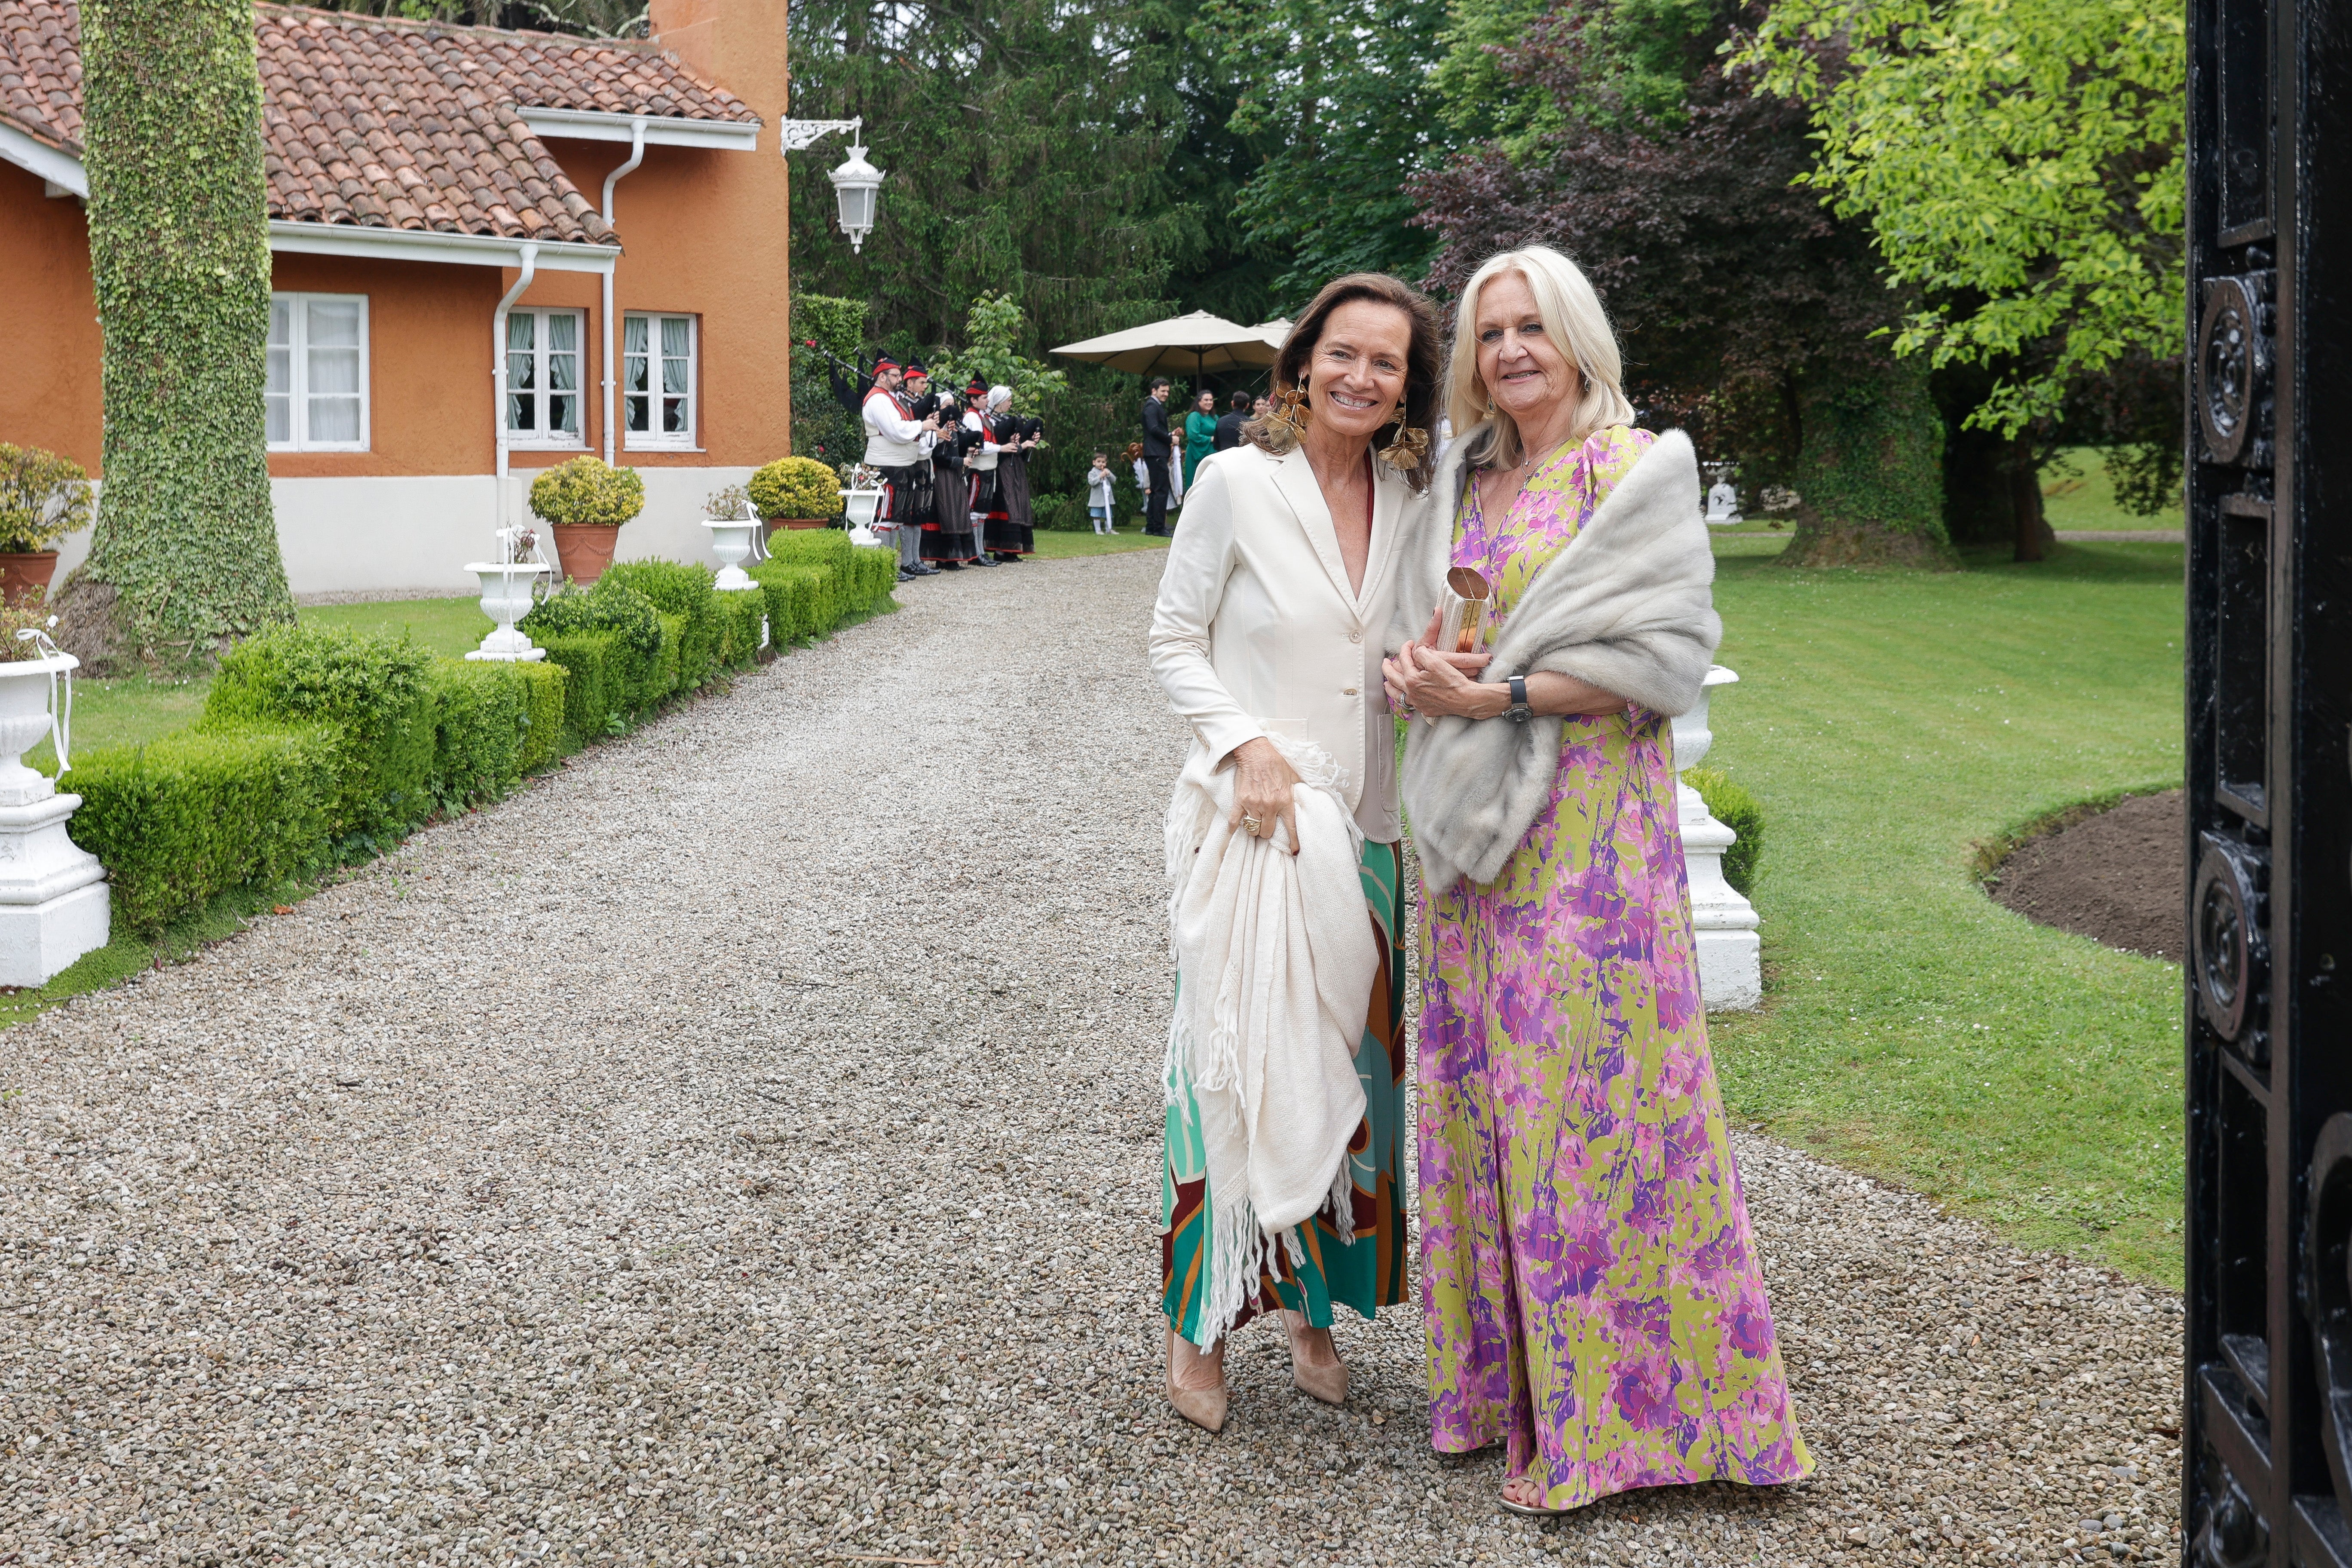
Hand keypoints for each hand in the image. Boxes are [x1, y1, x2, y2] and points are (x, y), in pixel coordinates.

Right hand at [1228, 737, 1301, 855]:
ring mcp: (1253, 804)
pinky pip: (1235, 820)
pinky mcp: (1240, 801)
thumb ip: (1299, 789)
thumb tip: (1309, 795)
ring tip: (1254, 823)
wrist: (1256, 752)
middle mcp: (1270, 806)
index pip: (1291, 827)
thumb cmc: (1275, 763)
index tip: (1293, 851)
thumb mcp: (1293, 776)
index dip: (1293, 841)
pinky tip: (1234, 830)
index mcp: (1285, 801)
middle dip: (1266, 832)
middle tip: (1266, 827)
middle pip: (1266, 832)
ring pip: (1252, 828)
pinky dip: (1234, 827)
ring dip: (1253, 828)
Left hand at [1385, 641, 1500, 720]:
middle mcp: (1412, 693)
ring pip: (1397, 695)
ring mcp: (1418, 703)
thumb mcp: (1436, 661)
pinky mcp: (1426, 710)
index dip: (1405, 649)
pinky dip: (1403, 698)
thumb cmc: (1453, 681)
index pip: (1404, 660)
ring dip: (1390, 686)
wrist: (1466, 699)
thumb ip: (1421, 654)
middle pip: (1393, 679)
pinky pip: (1409, 704)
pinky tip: (1405, 696)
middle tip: (1385, 662)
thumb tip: (1416, 652)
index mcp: (1412, 680)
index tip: (1409, 643)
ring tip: (1387, 683)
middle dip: (1388, 668)